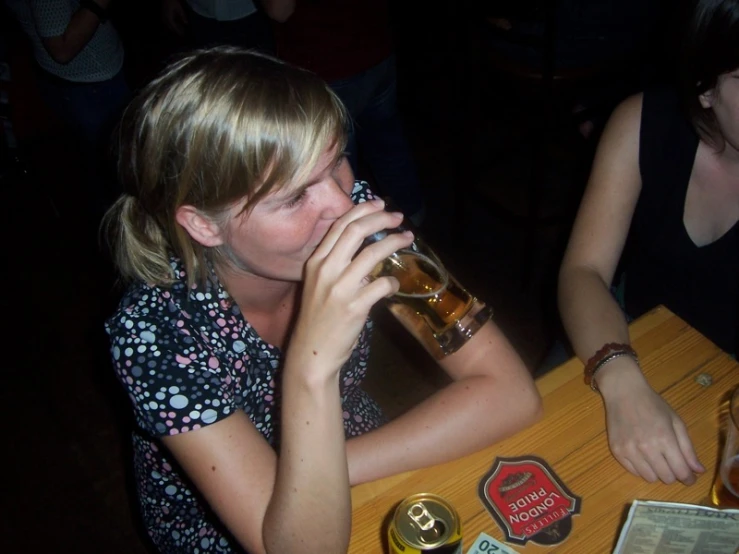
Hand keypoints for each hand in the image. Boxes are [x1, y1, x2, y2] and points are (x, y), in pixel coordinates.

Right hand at [161, 0, 187, 35]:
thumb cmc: (173, 2)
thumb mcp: (179, 8)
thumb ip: (183, 16)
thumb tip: (186, 23)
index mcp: (169, 19)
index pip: (174, 28)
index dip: (179, 32)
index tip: (183, 35)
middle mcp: (165, 20)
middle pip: (171, 28)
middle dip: (177, 31)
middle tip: (182, 33)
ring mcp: (163, 18)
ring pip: (169, 26)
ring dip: (174, 28)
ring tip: (180, 30)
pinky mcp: (162, 16)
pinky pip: (167, 23)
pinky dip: (172, 25)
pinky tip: (176, 25)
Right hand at [287, 200, 412, 378]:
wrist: (311, 354)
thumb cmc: (318, 320)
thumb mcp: (319, 285)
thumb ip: (336, 264)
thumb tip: (366, 246)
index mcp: (316, 262)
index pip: (339, 225)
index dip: (362, 210)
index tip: (380, 204)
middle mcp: (325, 270)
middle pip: (356, 231)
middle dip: (381, 219)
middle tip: (398, 218)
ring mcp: (339, 288)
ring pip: (372, 253)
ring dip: (394, 242)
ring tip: (407, 239)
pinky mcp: (354, 307)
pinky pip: (381, 285)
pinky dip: (392, 282)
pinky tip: (394, 285)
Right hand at [599, 359, 704, 484]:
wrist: (624, 392)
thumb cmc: (653, 404)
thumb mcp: (676, 422)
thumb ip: (688, 448)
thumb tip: (698, 470)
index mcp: (665, 439)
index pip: (681, 471)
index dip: (688, 478)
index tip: (690, 478)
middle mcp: (647, 448)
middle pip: (666, 478)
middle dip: (674, 475)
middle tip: (672, 465)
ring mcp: (629, 450)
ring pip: (649, 478)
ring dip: (657, 473)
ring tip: (657, 460)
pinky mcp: (616, 451)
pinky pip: (633, 472)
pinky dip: (641, 469)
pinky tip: (643, 457)